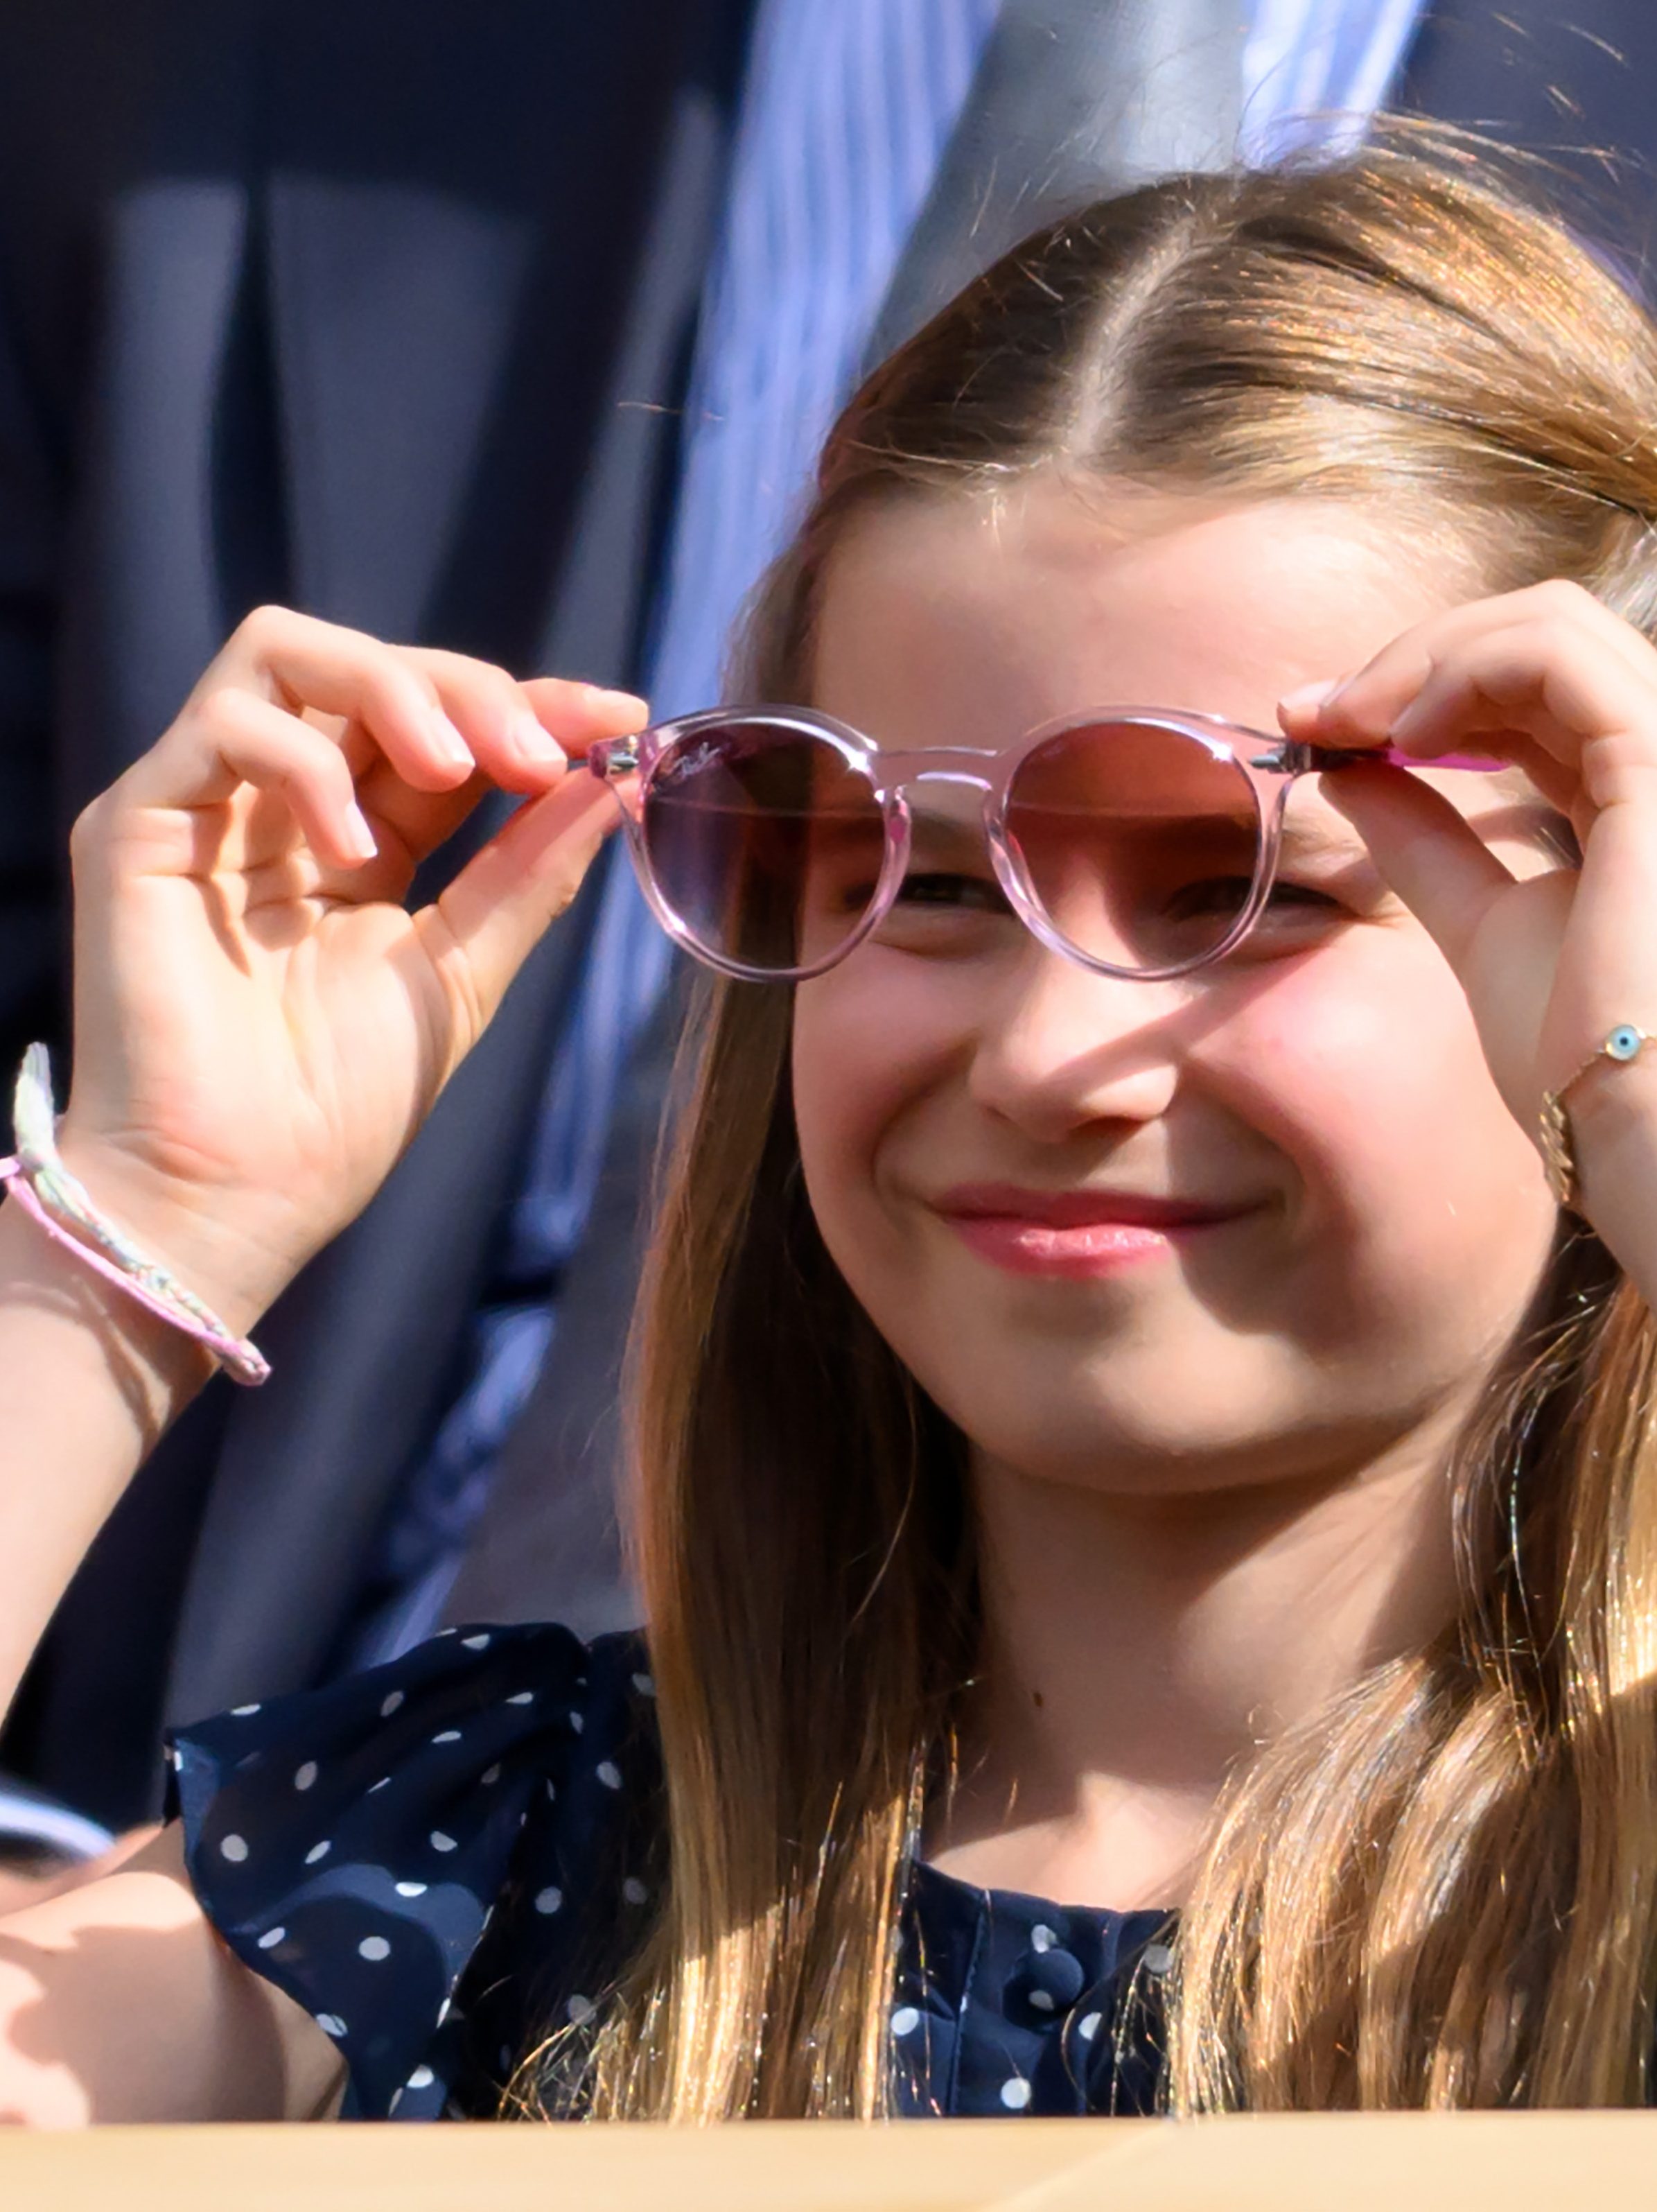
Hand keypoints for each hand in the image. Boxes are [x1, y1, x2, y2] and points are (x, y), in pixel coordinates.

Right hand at [58, 607, 642, 1329]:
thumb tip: (617, 777)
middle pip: (369, 671)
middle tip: (539, 754)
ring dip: (391, 691)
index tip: (617, 721)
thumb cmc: (336, 1109)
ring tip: (455, 772)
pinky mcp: (136, 823)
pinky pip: (223, 722)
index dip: (527, 708)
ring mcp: (204, 807)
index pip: (439, 731)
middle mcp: (276, 808)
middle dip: (472, 691)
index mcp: (356, 841)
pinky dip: (307, 760)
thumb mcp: (462, 972)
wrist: (236, 1198)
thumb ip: (529, 870)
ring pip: (285, 653)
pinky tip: (353, 847)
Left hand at [1279, 579, 1656, 1270]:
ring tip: (1348, 720)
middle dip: (1412, 661)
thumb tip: (1346, 774)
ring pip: (1550, 624)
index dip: (1421, 689)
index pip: (1534, 692)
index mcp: (1641, 792)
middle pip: (1541, 638)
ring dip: (1425, 657)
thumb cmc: (1588, 1059)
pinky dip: (1463, 670)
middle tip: (1314, 712)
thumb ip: (1427, 843)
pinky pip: (1556, 655)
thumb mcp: (1484, 924)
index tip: (1317, 726)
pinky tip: (1402, 735)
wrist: (1640, 1133)